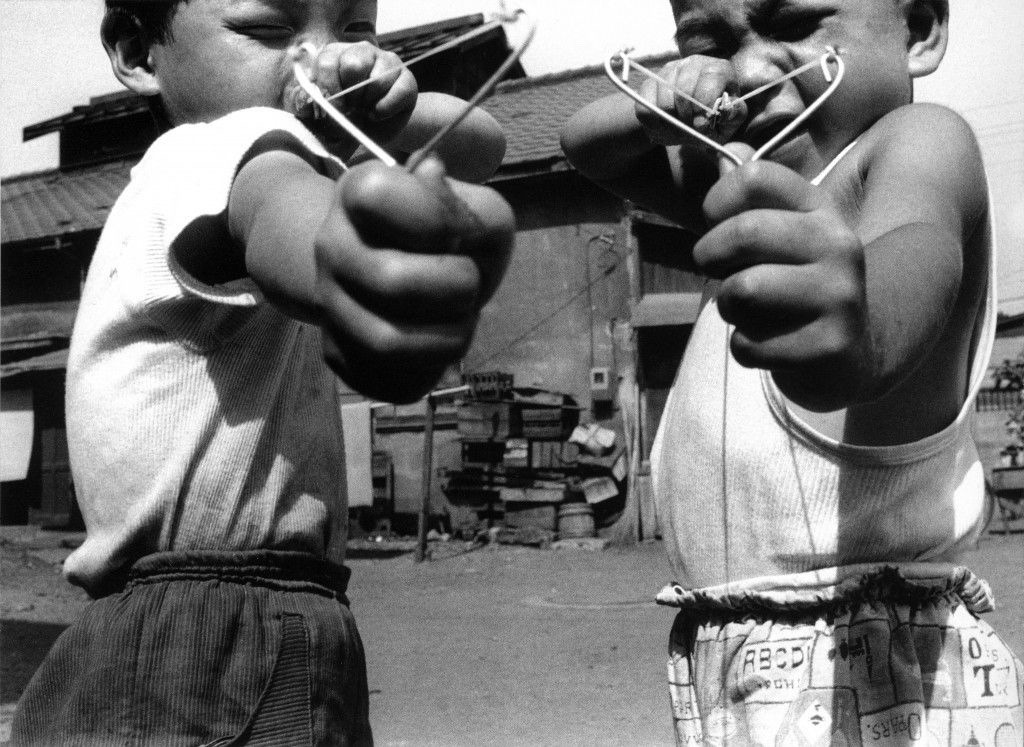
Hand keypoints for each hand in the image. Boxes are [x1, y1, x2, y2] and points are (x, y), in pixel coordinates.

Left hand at [309, 41, 417, 148]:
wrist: (375, 130)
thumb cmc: (344, 118)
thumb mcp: (320, 116)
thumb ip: (307, 107)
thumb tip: (303, 102)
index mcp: (335, 55)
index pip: (327, 61)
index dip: (328, 88)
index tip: (330, 109)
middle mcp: (361, 51)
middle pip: (353, 64)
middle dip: (350, 95)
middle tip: (350, 109)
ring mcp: (386, 62)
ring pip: (377, 79)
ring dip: (368, 103)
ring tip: (364, 111)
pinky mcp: (407, 79)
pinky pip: (398, 91)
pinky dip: (385, 109)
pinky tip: (378, 114)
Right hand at [315, 157, 514, 402]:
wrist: (399, 264)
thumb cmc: (447, 236)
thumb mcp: (475, 212)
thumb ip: (478, 218)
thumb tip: (457, 229)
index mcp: (359, 192)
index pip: (379, 197)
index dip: (436, 220)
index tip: (458, 233)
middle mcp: (331, 246)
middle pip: (392, 282)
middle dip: (457, 288)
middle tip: (469, 284)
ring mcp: (329, 304)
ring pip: (390, 343)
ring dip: (451, 337)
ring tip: (460, 319)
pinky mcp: (340, 356)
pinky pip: (392, 382)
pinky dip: (431, 370)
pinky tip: (435, 343)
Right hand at [636, 55, 746, 145]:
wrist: (688, 121)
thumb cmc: (713, 120)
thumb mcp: (729, 121)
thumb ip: (733, 116)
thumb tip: (725, 111)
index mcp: (718, 69)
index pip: (711, 80)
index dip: (704, 105)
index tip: (701, 125)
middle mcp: (693, 64)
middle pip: (684, 90)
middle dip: (685, 117)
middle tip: (689, 130)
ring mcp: (669, 71)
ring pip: (663, 100)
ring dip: (669, 123)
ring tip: (677, 132)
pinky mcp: (649, 84)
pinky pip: (645, 105)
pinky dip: (652, 123)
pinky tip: (662, 128)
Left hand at [696, 160, 870, 409]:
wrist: (856, 351)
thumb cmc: (796, 288)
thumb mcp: (785, 238)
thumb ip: (753, 205)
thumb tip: (723, 152)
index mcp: (821, 211)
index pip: (756, 178)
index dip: (716, 200)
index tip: (711, 221)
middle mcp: (838, 246)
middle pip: (744, 231)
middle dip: (709, 255)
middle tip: (713, 269)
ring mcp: (840, 297)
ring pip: (743, 290)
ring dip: (727, 305)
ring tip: (744, 310)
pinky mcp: (829, 346)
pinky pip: (749, 344)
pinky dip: (744, 349)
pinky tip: (767, 344)